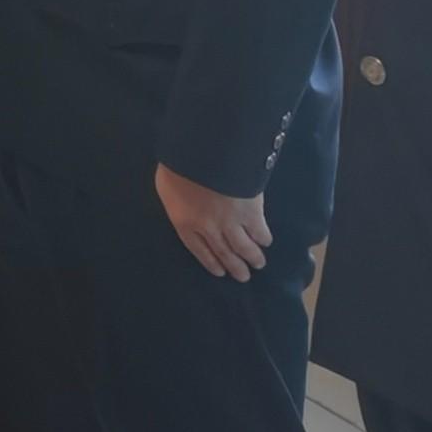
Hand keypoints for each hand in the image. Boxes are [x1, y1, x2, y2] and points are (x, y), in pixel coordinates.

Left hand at [154, 163, 270, 280]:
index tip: (220, 272)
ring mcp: (231, 223)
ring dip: (252, 257)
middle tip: (243, 276)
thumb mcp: (165, 185)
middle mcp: (208, 229)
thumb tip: (181, 205)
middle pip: (223, 253)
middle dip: (235, 267)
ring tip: (258, 264)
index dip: (210, 262)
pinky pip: (259, 231)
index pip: (198, 249)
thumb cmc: (177, 166)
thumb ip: (175, 201)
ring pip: (244, 247)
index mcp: (184, 223)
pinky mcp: (250, 213)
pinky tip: (265, 241)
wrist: (203, 155)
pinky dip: (263, 238)